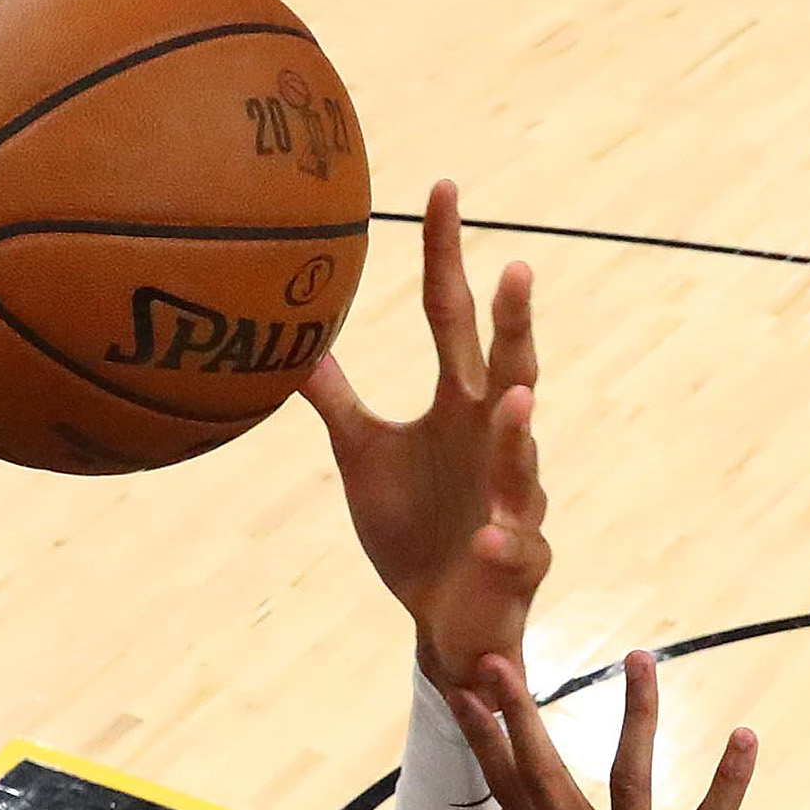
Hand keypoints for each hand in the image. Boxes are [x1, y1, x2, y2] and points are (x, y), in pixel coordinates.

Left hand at [301, 182, 547, 691]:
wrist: (442, 621)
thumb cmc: (413, 529)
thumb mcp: (362, 455)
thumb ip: (336, 398)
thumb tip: (288, 341)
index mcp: (458, 404)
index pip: (452, 315)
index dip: (447, 256)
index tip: (442, 188)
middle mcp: (493, 441)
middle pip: (509, 370)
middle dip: (516, 325)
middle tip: (517, 268)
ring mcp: (514, 500)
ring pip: (521, 461)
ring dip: (516, 434)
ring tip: (512, 404)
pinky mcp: (519, 561)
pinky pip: (515, 548)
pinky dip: (502, 544)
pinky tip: (485, 537)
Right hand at [447, 651, 753, 809]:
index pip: (506, 789)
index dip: (483, 737)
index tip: (459, 689)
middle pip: (543, 775)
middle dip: (521, 714)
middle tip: (498, 660)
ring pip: (627, 780)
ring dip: (635, 716)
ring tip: (639, 659)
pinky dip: (727, 782)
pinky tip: (743, 738)